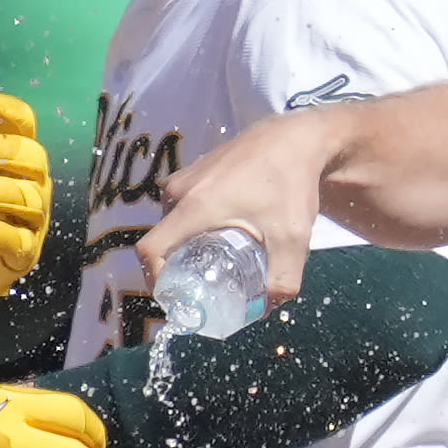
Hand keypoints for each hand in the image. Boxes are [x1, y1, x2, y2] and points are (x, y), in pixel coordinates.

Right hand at [134, 106, 333, 300]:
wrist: (297, 137)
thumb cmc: (291, 183)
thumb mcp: (292, 239)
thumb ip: (283, 280)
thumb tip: (268, 310)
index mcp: (193, 207)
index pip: (150, 250)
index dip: (154, 279)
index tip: (176, 296)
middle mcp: (180, 190)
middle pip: (162, 239)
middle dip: (176, 266)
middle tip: (202, 285)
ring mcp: (185, 176)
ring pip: (173, 222)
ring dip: (185, 243)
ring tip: (214, 260)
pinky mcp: (195, 169)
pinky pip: (182, 205)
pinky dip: (193, 224)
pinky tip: (222, 231)